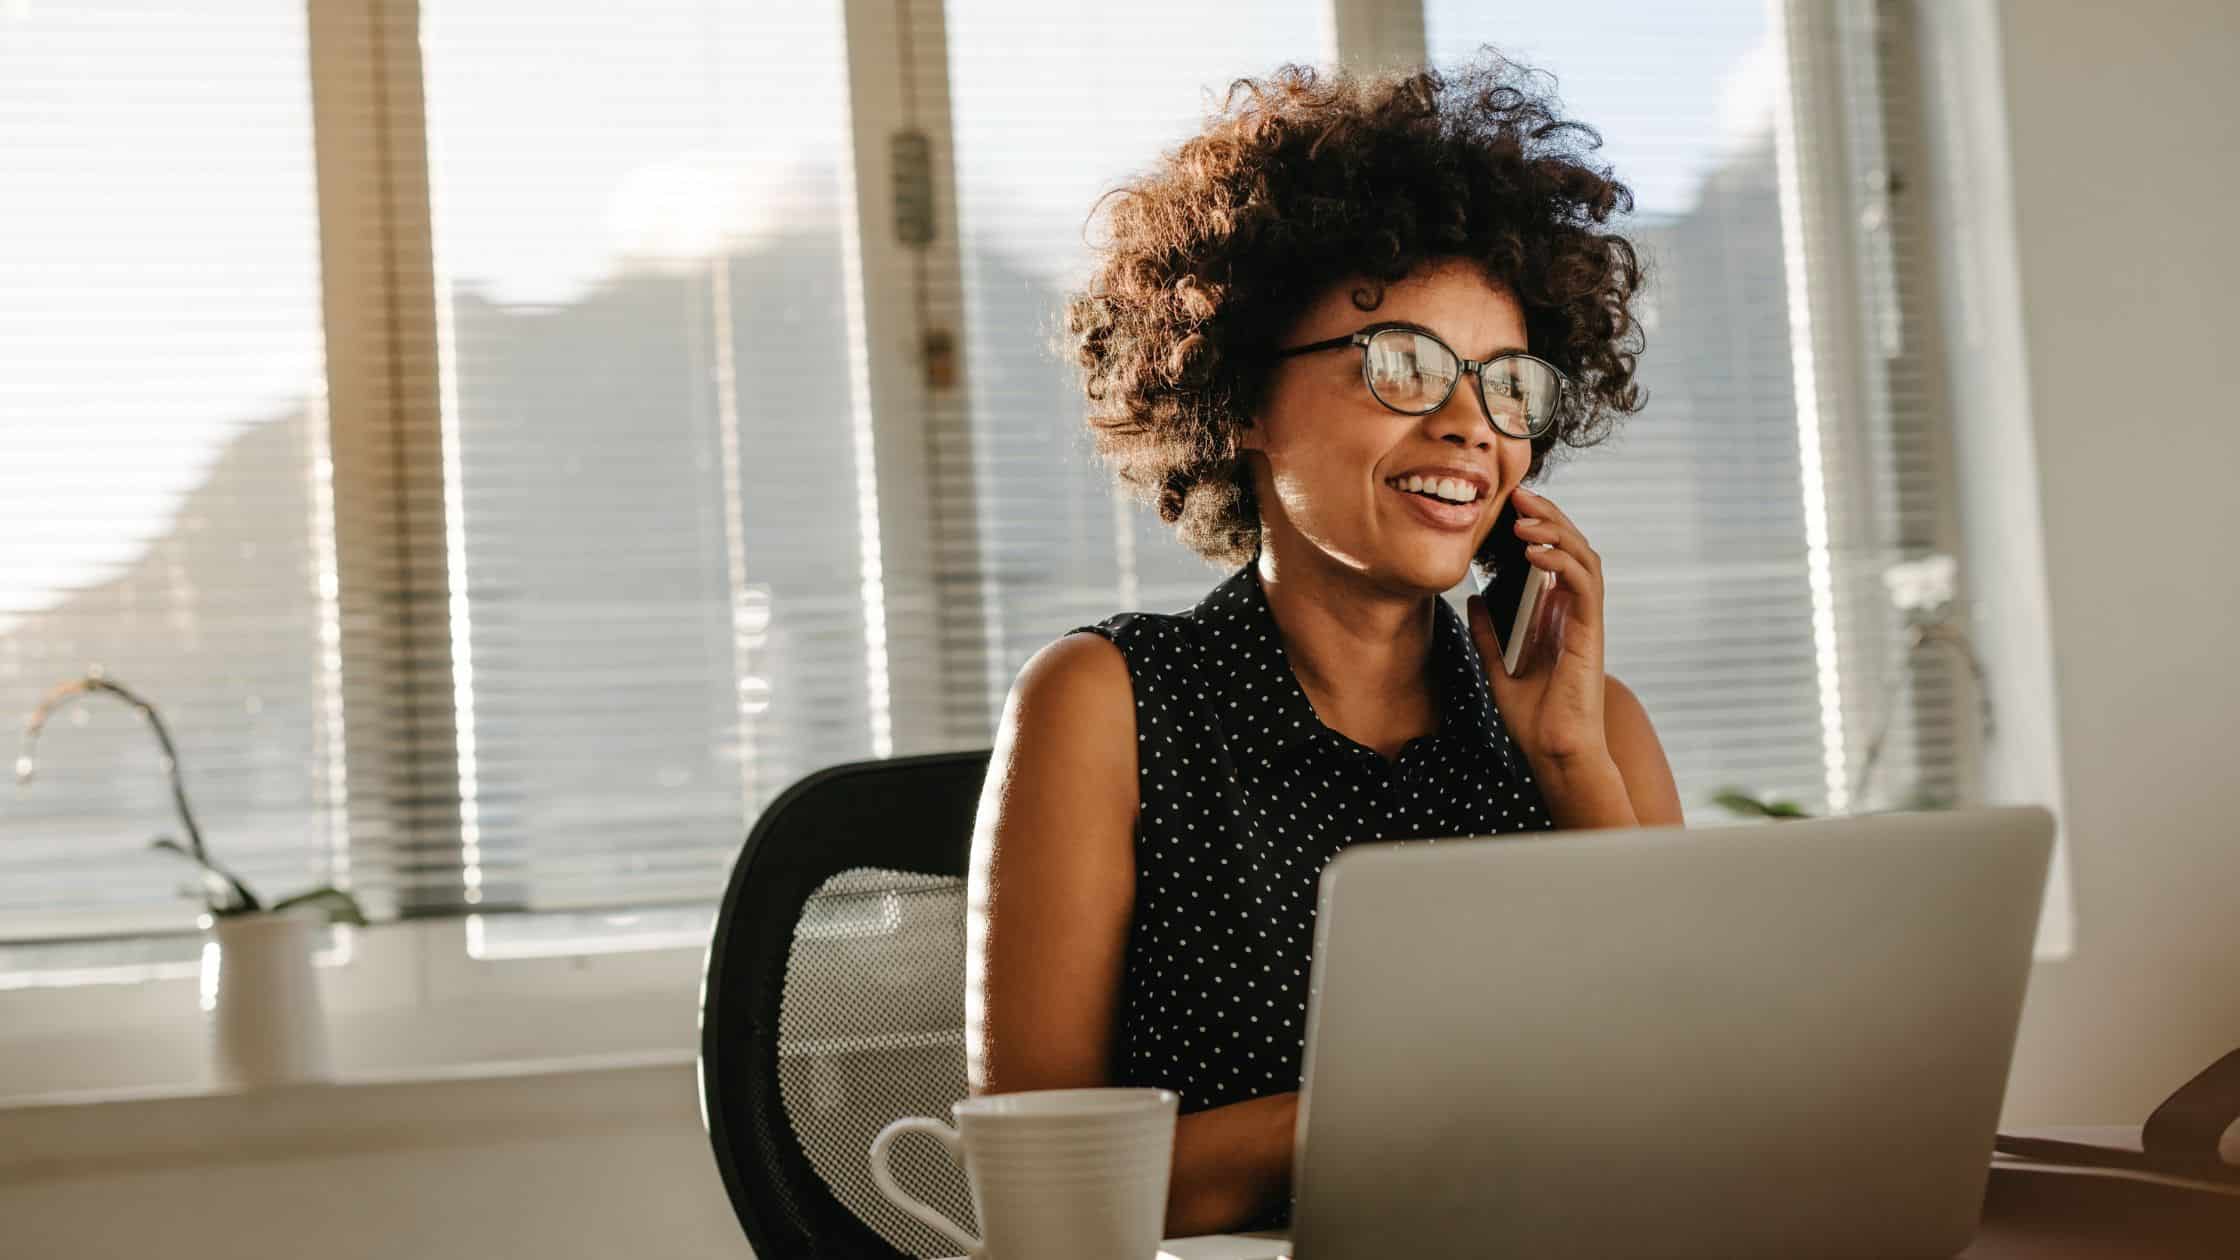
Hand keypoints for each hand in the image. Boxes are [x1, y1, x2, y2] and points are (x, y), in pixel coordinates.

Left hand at [1466, 485, 1609, 774]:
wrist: (1553, 752)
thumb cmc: (1533, 716)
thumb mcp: (1497, 666)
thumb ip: (1488, 632)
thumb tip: (1473, 598)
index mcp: (1556, 614)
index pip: (1553, 556)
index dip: (1537, 526)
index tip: (1509, 506)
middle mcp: (1574, 612)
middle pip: (1571, 547)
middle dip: (1547, 516)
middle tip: (1519, 495)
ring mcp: (1585, 620)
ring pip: (1583, 557)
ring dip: (1555, 532)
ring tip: (1524, 518)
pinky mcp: (1590, 633)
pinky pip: (1583, 585)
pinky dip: (1562, 562)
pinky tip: (1534, 553)